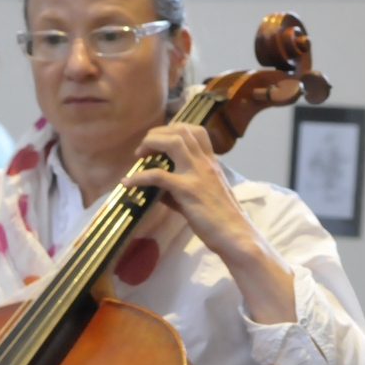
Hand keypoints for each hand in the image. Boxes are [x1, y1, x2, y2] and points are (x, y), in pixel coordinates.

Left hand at [123, 123, 296, 323]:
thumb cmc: (223, 220)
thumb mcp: (205, 197)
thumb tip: (160, 192)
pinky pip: (158, 176)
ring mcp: (196, 174)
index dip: (174, 129)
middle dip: (157, 133)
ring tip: (138, 157)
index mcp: (211, 163)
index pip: (196, 131)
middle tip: (144, 149)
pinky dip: (139, 177)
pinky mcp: (187, 190)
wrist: (236, 236)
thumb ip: (182, 190)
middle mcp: (204, 163)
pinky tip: (128, 183)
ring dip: (150, 144)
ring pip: (171, 142)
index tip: (159, 140)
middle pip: (180, 130)